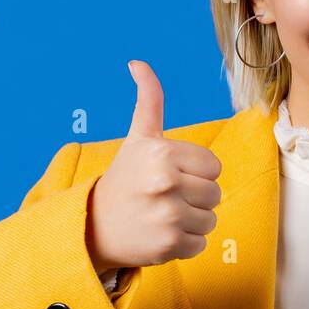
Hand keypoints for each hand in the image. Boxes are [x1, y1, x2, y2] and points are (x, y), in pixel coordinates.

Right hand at [85, 60, 222, 269]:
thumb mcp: (138, 138)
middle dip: (195, 197)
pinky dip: (185, 243)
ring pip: (211, 219)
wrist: (94, 225)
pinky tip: (162, 234)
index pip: (213, 167)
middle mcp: (166, 184)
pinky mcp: (169, 246)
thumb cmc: (125, 177)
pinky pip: (201, 243)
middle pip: (215, 193)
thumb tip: (138, 62)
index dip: (195, 172)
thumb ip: (148, 100)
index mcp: (163, 154)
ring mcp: (167, 217)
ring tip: (163, 215)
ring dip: (192, 221)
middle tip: (165, 197)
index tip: (170, 175)